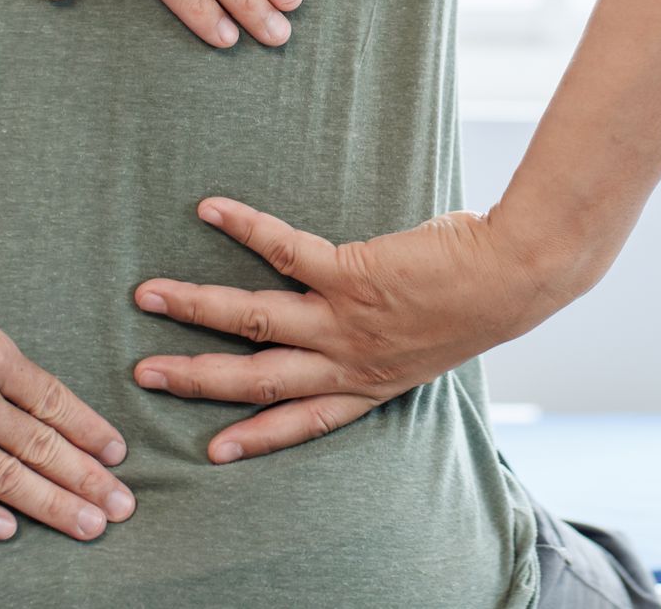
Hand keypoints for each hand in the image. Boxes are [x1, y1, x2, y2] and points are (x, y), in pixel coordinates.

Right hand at [131, 199, 579, 462]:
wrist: (515, 278)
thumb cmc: (480, 301)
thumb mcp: (430, 342)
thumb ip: (392, 341)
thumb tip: (367, 320)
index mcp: (372, 382)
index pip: (304, 419)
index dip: (258, 437)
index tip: (214, 451)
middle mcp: (351, 360)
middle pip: (258, 379)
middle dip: (197, 381)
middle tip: (145, 375)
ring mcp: (346, 318)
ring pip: (253, 320)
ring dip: (195, 308)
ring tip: (149, 295)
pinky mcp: (350, 272)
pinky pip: (284, 249)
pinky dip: (244, 226)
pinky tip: (211, 209)